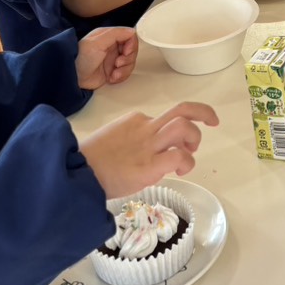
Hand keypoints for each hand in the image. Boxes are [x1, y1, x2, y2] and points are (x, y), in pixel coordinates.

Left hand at [76, 26, 138, 89]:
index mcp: (109, 36)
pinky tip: (111, 78)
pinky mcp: (112, 71)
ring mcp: (113, 59)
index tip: (126, 52)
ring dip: (124, 70)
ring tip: (113, 74)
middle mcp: (112, 46)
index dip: (131, 45)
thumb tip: (132, 31)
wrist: (72, 77)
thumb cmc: (81, 58)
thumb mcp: (97, 42)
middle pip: (132, 50)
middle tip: (117, 64)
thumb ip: (116, 34)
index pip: (129, 36)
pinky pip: (125, 73)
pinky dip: (120, 77)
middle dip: (128, 59)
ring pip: (130, 63)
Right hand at [79, 102, 218, 198]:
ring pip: (184, 126)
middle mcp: (145, 127)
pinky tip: (180, 171)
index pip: (163, 118)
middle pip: (183, 110)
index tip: (175, 146)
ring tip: (190, 153)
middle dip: (203, 114)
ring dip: (195, 138)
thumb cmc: (87, 163)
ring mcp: (148, 145)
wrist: (74, 174)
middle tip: (210, 125)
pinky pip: (180, 157)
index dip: (175, 131)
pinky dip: (187, 162)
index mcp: (135, 121)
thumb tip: (139, 155)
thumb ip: (128, 142)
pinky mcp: (150, 165)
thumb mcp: (110, 142)